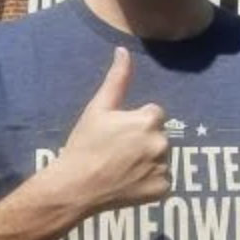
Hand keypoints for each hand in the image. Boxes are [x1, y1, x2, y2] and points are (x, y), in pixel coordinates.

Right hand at [53, 46, 168, 212]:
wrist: (75, 187)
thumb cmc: (85, 144)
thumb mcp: (98, 108)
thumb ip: (117, 79)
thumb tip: (123, 50)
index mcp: (149, 119)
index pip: (154, 114)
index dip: (135, 123)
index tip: (117, 133)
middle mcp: (162, 142)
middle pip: (159, 136)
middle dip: (144, 141)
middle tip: (118, 152)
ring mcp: (163, 167)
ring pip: (161, 158)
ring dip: (148, 161)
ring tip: (122, 168)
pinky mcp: (162, 189)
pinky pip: (162, 181)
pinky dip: (150, 182)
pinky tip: (130, 183)